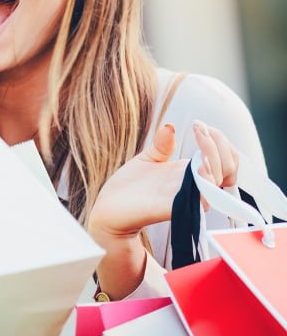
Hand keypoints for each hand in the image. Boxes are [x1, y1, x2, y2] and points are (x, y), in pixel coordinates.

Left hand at [88, 120, 239, 297]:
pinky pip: (199, 200)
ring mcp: (186, 197)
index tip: (200, 126)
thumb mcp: (148, 159)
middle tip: (200, 129)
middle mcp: (193, 185)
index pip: (224, 158)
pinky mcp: (173, 208)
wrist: (110, 206)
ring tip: (201, 140)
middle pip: (226, 167)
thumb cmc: (131, 185)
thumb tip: (170, 127)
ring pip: (217, 182)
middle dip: (218, 145)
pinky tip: (199, 167)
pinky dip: (204, 183)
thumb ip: (162, 145)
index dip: (219, 141)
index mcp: (190, 172)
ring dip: (215, 161)